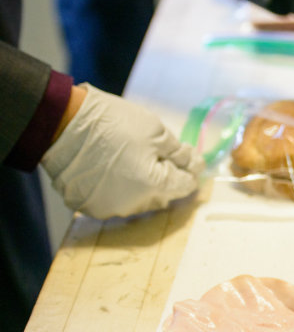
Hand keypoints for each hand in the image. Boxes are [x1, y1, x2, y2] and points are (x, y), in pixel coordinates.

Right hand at [40, 85, 203, 218]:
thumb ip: (179, 153)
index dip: (192, 172)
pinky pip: (115, 202)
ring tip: (139, 163)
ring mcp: (109, 208)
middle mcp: (133, 204)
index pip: (184, 185)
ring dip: (146, 187)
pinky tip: (118, 172)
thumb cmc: (112, 123)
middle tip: (166, 158)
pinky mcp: (89, 207)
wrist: (63, 124)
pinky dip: (122, 190)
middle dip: (169, 178)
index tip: (194, 161)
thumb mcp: (156, 131)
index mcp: (153, 186)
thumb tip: (193, 164)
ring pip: (140, 202)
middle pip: (164, 196)